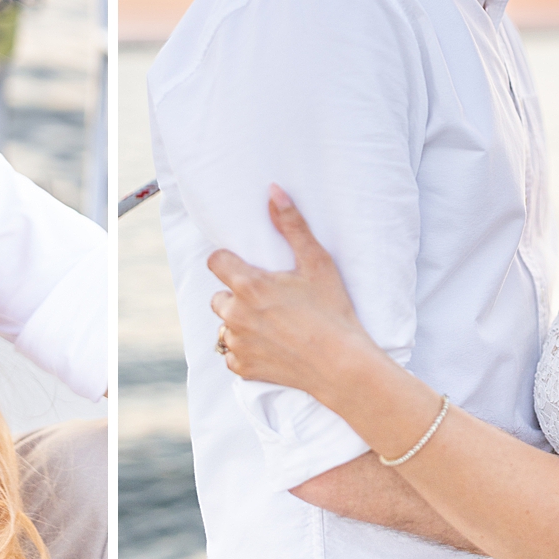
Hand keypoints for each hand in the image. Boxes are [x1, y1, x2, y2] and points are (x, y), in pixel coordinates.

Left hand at [207, 184, 379, 397]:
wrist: (343, 365)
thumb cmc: (333, 311)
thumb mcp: (317, 262)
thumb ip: (291, 225)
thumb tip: (273, 190)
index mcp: (248, 285)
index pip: (215, 261)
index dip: (229, 261)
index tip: (247, 267)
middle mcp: (235, 314)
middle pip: (219, 295)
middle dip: (236, 294)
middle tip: (269, 300)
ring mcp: (237, 343)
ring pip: (225, 324)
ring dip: (240, 322)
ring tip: (272, 324)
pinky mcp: (243, 368)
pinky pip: (231, 353)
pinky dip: (245, 349)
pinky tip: (270, 345)